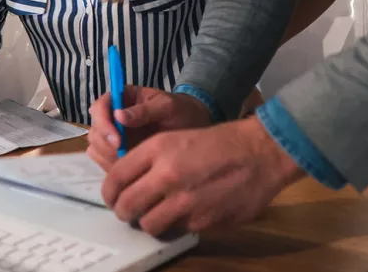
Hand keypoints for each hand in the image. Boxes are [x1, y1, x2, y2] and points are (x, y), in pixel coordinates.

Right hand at [86, 86, 211, 168]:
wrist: (193, 128)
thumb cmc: (180, 111)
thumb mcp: (167, 106)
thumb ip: (144, 110)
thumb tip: (119, 115)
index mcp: (122, 99)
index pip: (100, 107)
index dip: (103, 123)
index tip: (117, 139)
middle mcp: (113, 118)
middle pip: (95, 131)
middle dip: (105, 144)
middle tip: (123, 154)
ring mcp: (115, 137)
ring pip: (97, 148)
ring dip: (107, 158)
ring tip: (129, 162)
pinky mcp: (119, 154)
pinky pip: (105, 162)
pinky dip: (112, 168)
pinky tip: (130, 170)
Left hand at [104, 118, 303, 235]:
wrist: (259, 153)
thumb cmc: (218, 143)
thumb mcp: (177, 138)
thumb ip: (148, 160)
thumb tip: (126, 183)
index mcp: (157, 149)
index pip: (116, 178)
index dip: (108, 193)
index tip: (112, 198)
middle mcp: (166, 175)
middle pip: (126, 206)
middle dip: (124, 212)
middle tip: (129, 211)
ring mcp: (184, 201)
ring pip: (147, 224)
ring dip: (149, 222)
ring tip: (158, 214)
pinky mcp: (201, 221)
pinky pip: (177, 229)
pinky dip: (178, 224)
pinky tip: (189, 212)